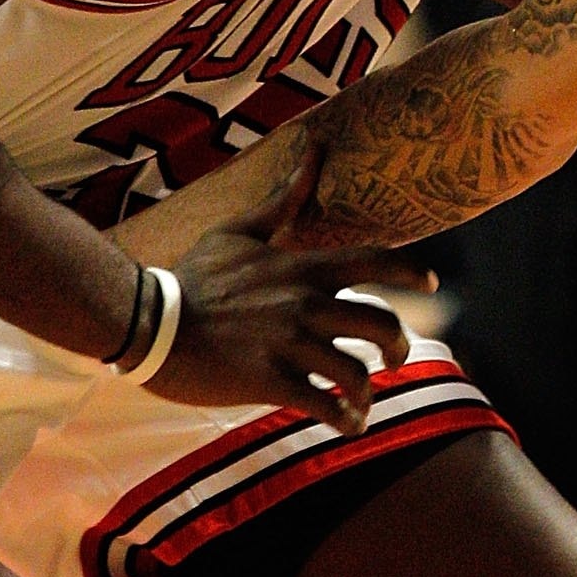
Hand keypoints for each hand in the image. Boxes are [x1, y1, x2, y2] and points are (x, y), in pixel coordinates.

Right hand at [130, 158, 435, 435]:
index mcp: (301, 269)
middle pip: (382, 325)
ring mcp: (288, 343)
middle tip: (394, 358)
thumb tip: (314, 152)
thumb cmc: (191, 278)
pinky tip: (347, 425)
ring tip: (361, 401)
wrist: (145, 321)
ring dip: (367, 391)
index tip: (432, 284)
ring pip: (356, 371)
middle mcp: (304, 304)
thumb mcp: (236, 231)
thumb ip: (282, 200)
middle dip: (398, 347)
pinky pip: (324, 404)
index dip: (411, 272)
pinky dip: (344, 419)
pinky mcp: (268, 380)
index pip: (375, 262)